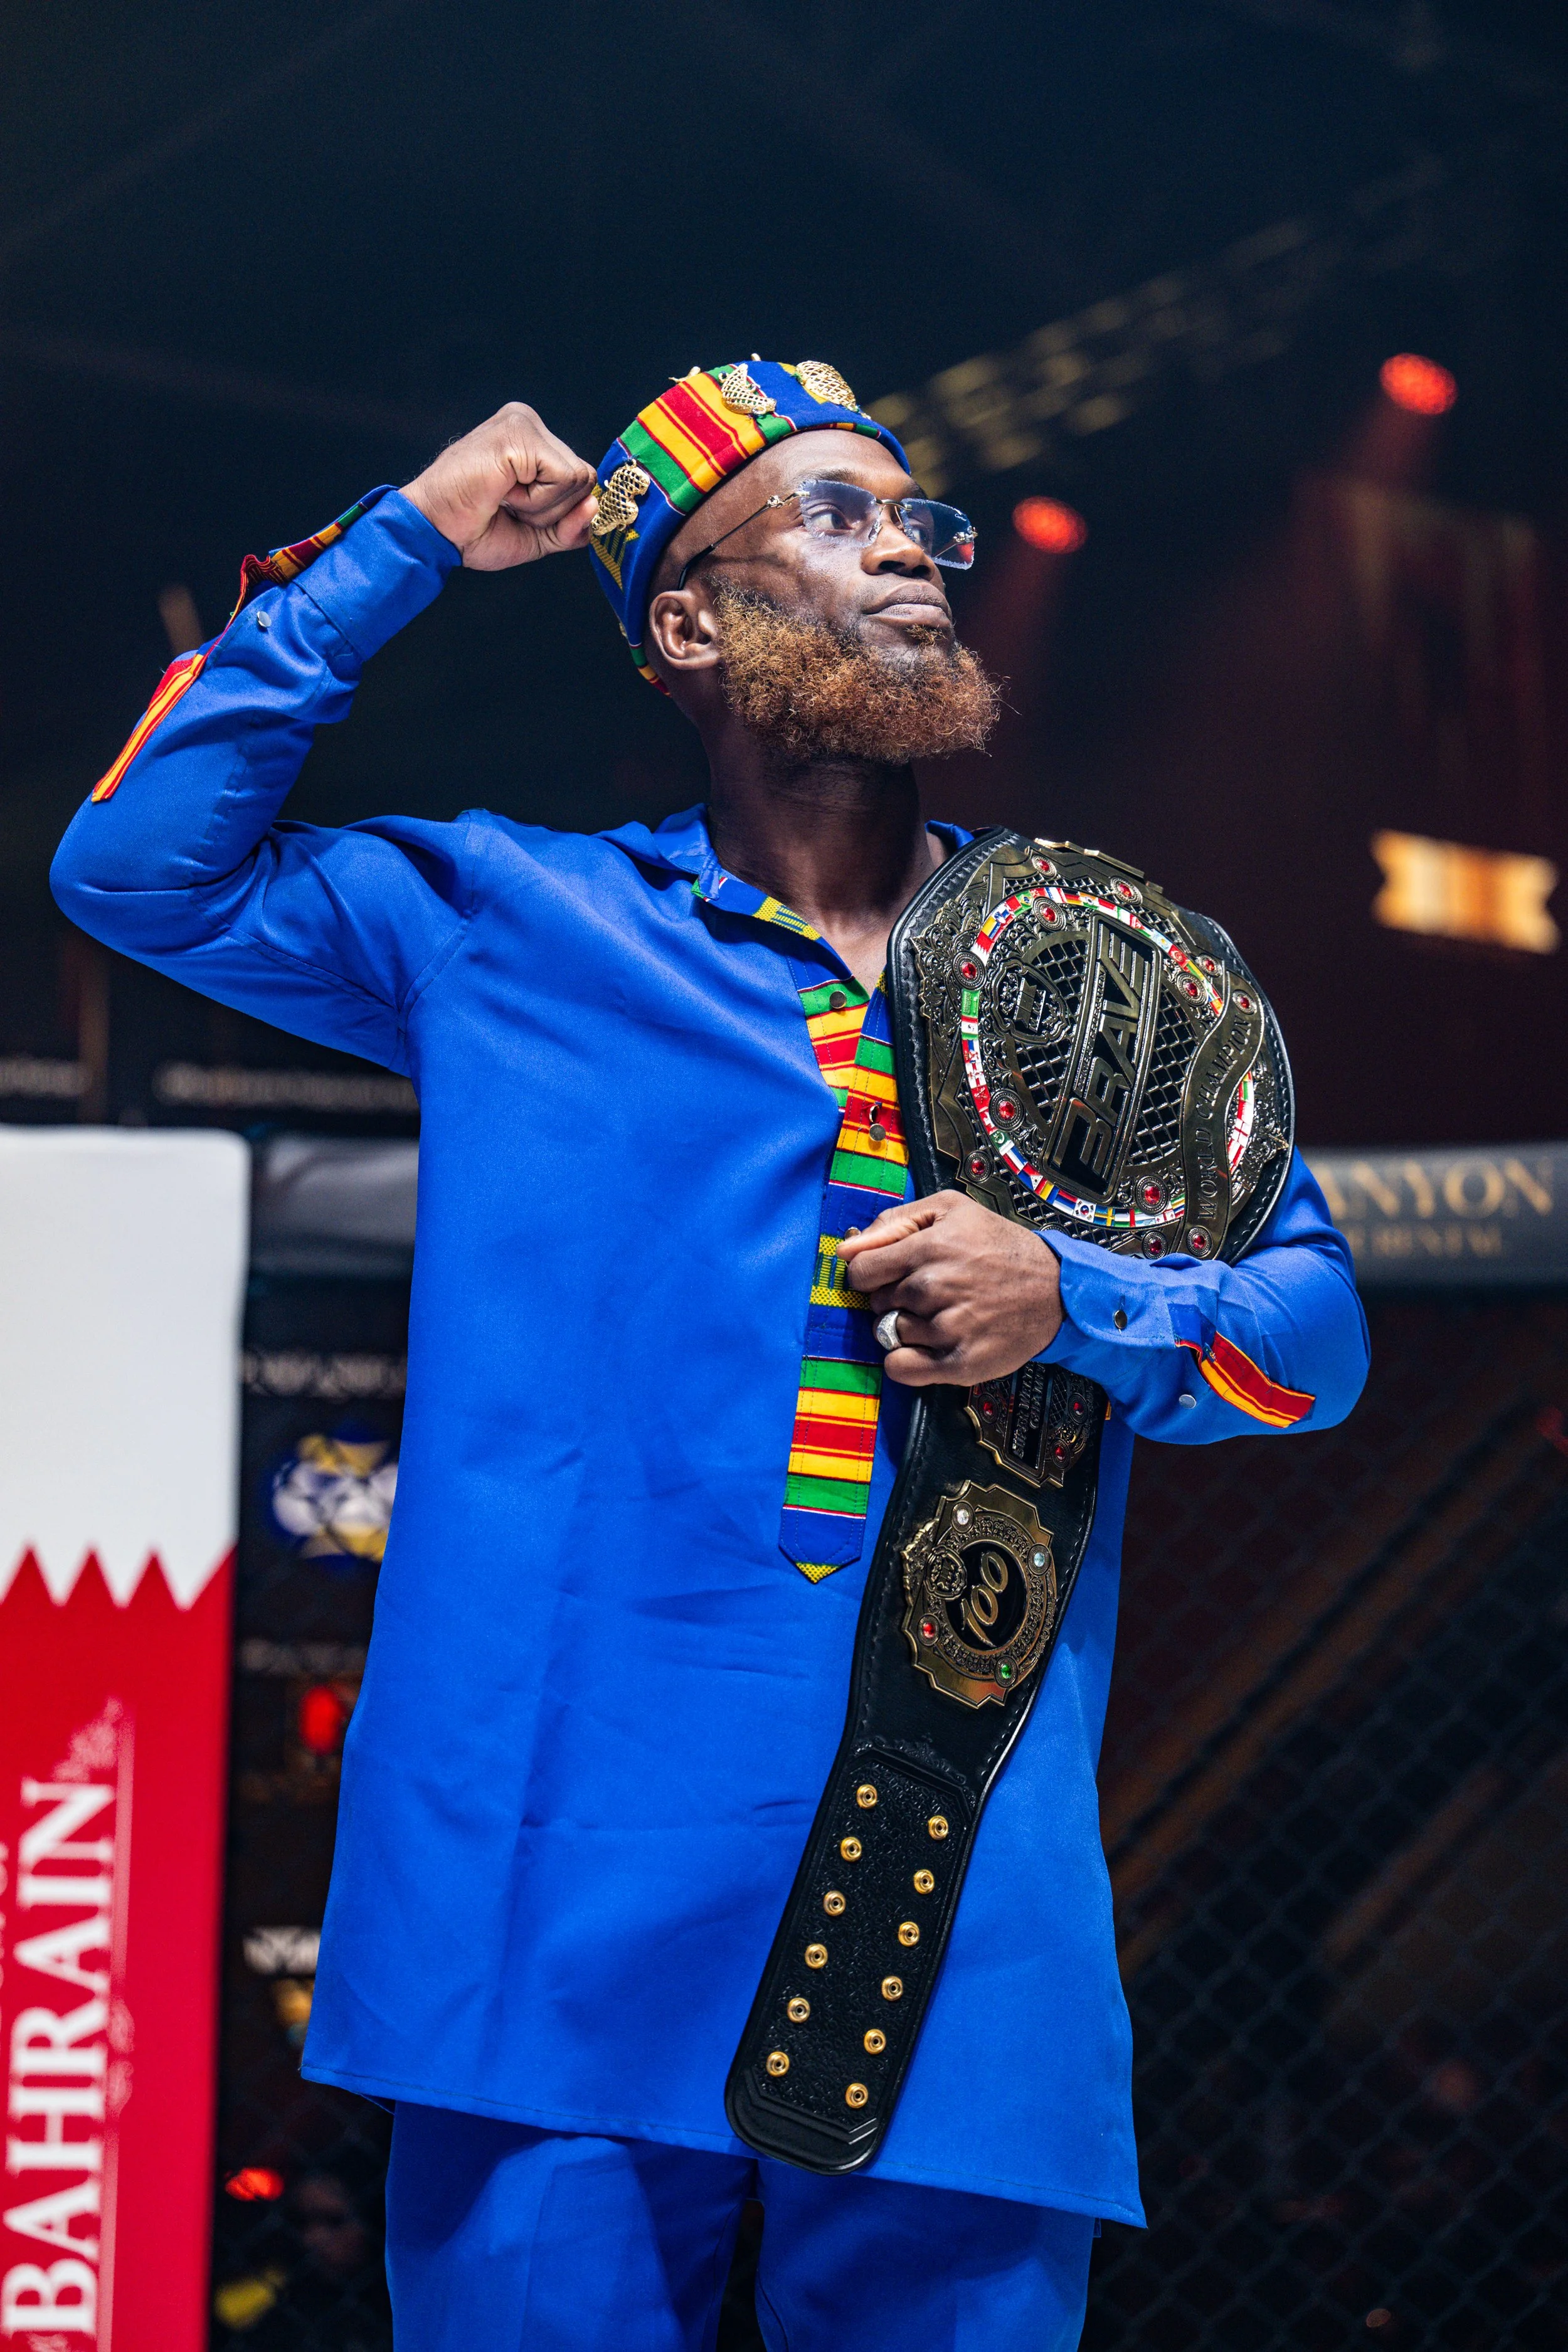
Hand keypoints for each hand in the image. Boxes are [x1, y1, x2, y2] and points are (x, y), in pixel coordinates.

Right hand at [402, 402, 597, 570]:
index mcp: (531, 441)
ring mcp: (523, 423)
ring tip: (503, 498)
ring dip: (544, 507)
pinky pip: (564, 478)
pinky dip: (538, 501)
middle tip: (508, 507)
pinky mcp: (519, 434)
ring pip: (578, 479)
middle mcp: (528, 422)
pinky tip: (503, 491)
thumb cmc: (472, 531)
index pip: (580, 480)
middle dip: (554, 511)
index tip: (516, 513)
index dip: (559, 513)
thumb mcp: (536, 535)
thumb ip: (571, 526)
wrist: (432, 531)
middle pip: (585, 479)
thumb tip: (597, 507)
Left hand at [838, 1191, 1063, 1387]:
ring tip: (942, 1313)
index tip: (889, 1274)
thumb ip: (893, 1222)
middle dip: (894, 1297)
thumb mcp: (949, 1210)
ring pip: (889, 1333)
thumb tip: (846, 1248)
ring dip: (906, 1327)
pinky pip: (901, 1368)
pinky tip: (927, 1346)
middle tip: (929, 1291)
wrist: (1054, 1288)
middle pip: (876, 1303)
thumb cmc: (998, 1246)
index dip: (871, 1272)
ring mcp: (947, 1327)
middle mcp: (935, 1287)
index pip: (861, 1271)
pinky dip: (905, 1361)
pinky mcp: (960, 1362)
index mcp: (929, 1247)